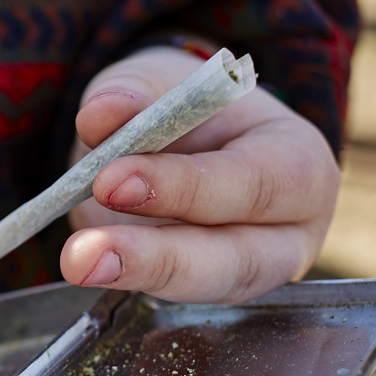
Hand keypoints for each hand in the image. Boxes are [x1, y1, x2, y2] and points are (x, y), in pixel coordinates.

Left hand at [62, 46, 340, 303]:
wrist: (185, 136)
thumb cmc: (192, 106)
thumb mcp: (166, 82)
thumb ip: (137, 93)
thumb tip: (101, 114)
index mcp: (299, 165)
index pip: (255, 183)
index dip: (184, 187)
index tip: (111, 181)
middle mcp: (286, 231)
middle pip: (234, 260)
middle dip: (157, 257)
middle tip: (84, 253)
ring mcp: (247, 271)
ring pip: (197, 287)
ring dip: (133, 274)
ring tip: (77, 261)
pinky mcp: (202, 292)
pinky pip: (164, 294)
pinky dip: (122, 277)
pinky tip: (86, 264)